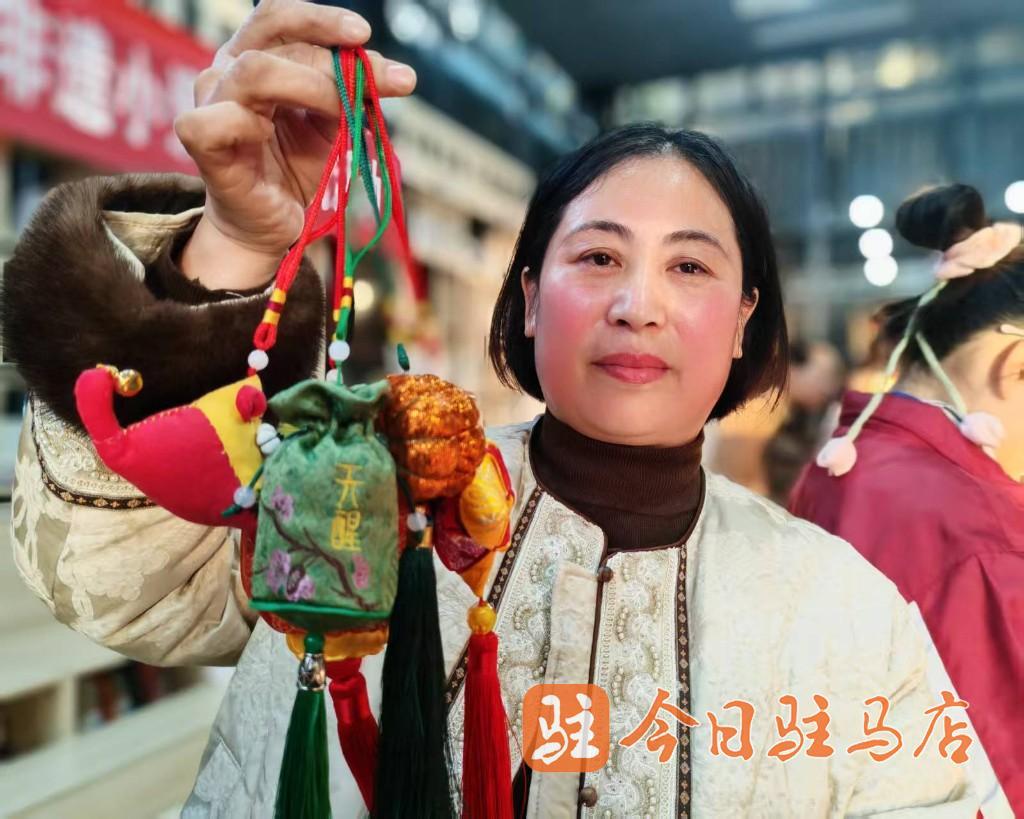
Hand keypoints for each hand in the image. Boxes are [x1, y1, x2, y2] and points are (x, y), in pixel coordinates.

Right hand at [174, 0, 416, 289]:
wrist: (273, 225)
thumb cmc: (298, 171)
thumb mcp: (336, 127)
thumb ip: (355, 97)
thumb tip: (397, 76)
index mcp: (256, 57)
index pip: (280, 18)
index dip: (321, 20)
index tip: (363, 35)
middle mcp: (227, 71)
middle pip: (275, 42)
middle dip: (333, 61)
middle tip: (382, 83)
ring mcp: (211, 104)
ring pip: (253, 71)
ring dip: (310, 87)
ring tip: (342, 113)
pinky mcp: (202, 143)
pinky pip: (216, 120)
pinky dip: (247, 123)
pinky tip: (267, 135)